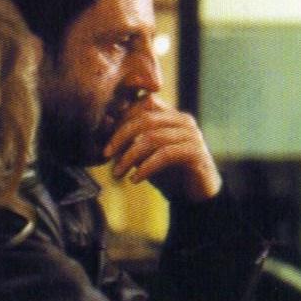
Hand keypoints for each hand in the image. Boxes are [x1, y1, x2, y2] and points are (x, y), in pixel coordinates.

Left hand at [103, 95, 221, 202]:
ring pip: (153, 137)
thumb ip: (128, 139)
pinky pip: (165, 155)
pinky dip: (146, 167)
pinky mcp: (196, 153)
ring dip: (130, 156)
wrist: (193, 197)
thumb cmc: (166, 173)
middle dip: (121, 136)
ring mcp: (192, 135)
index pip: (143, 104)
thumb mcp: (142, 154)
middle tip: (106, 154)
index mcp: (170, 115)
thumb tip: (104, 122)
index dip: (122, 118)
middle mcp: (183, 120)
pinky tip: (134, 179)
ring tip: (118, 172)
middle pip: (145, 118)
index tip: (105, 138)